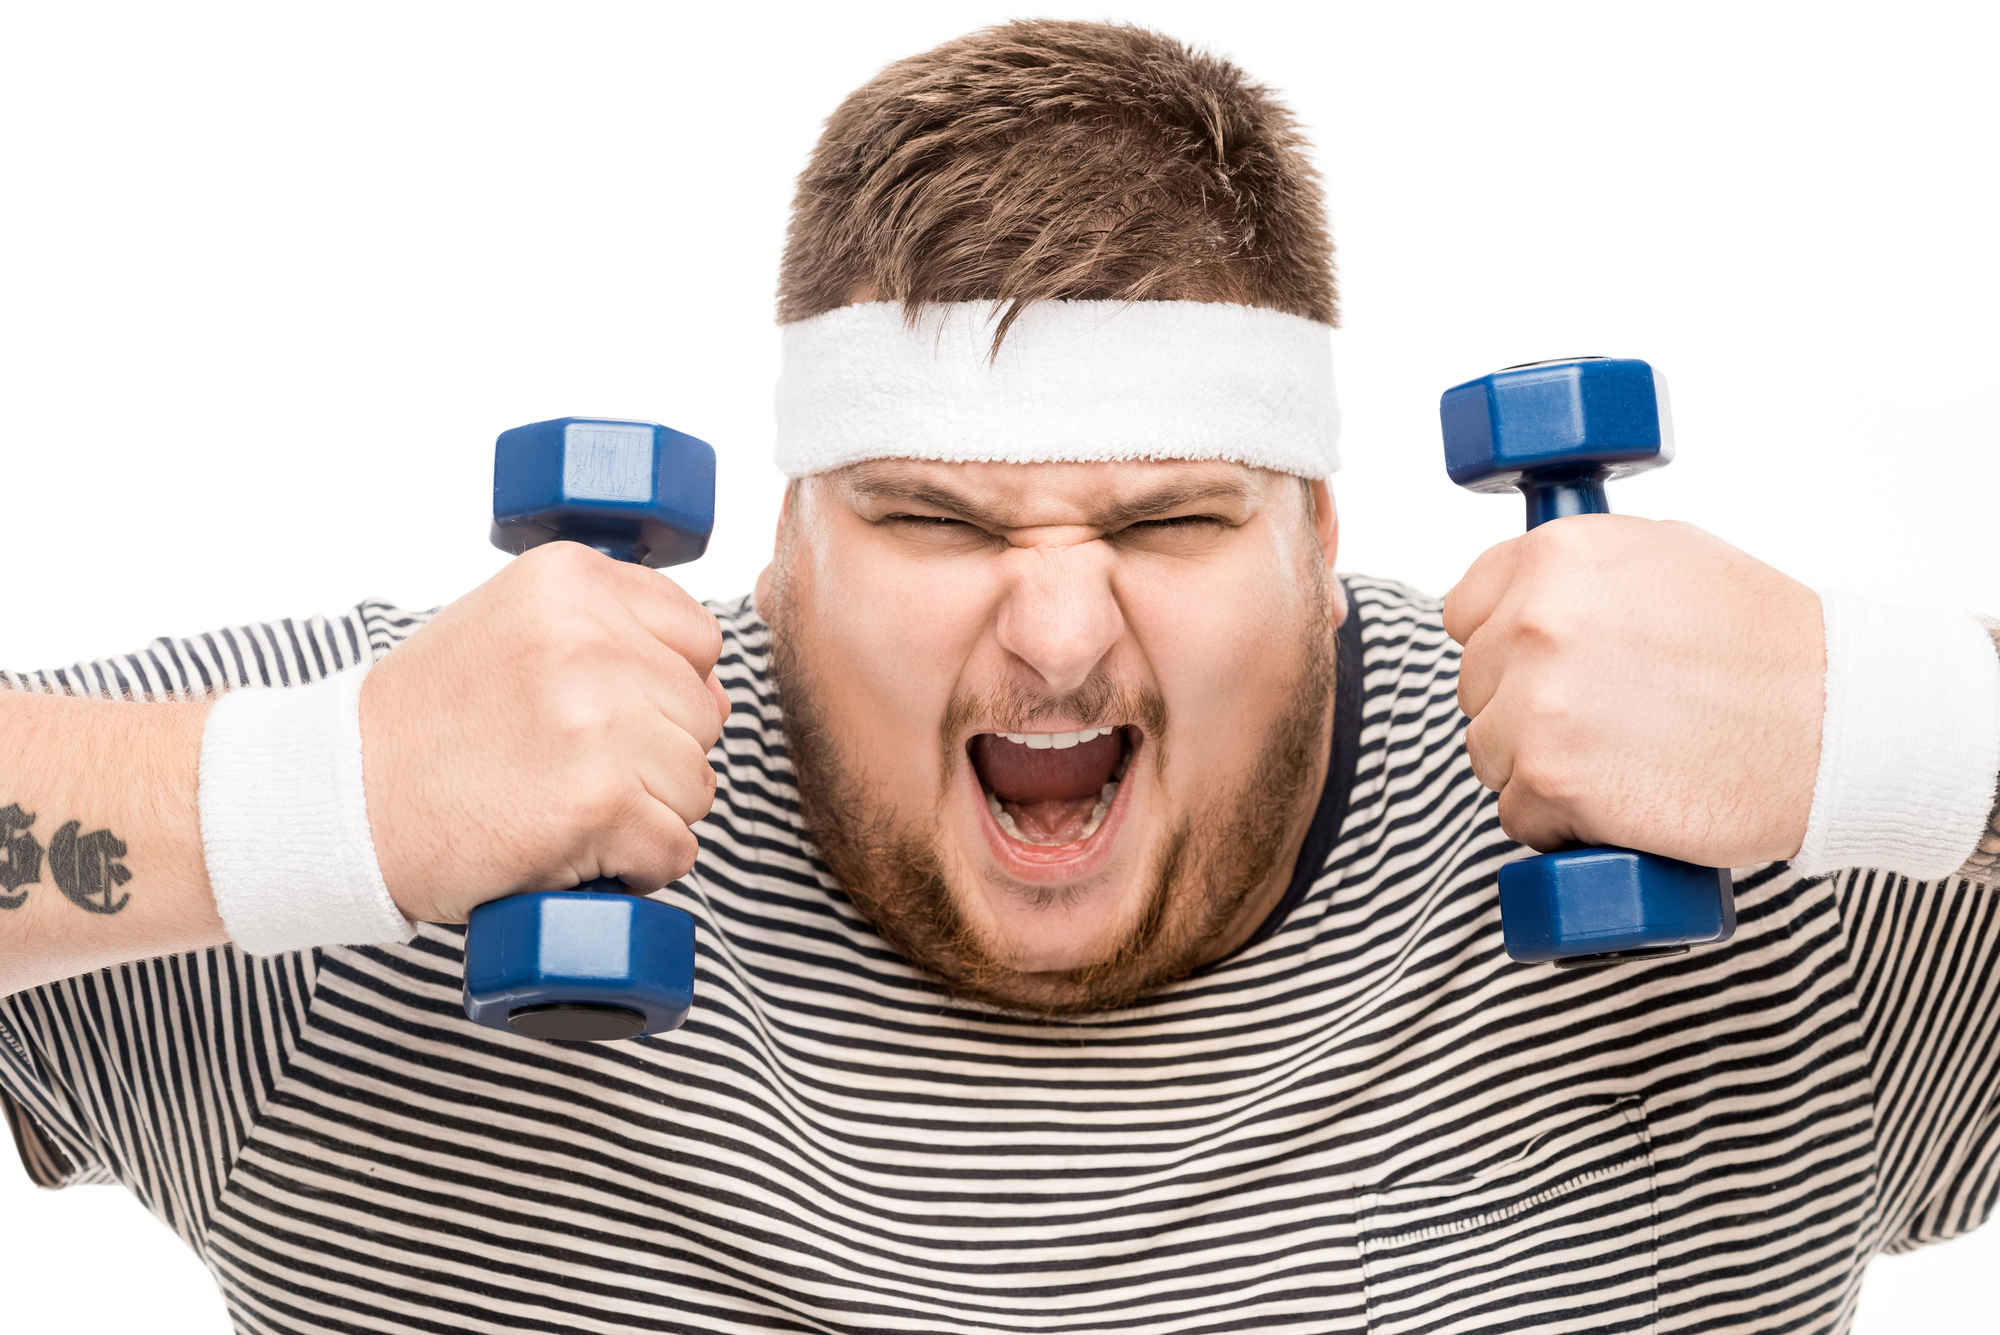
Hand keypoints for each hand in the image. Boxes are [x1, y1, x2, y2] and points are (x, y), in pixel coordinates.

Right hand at [359, 541, 730, 922]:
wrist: (341, 800)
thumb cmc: (429, 724)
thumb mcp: (511, 626)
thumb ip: (607, 631)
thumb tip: (713, 690)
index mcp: (573, 581)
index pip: (697, 640)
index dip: (663, 692)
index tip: (606, 717)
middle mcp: (589, 640)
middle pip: (702, 716)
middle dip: (657, 758)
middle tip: (571, 772)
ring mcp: (596, 722)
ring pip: (697, 784)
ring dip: (649, 814)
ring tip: (568, 809)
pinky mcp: (597, 802)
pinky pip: (676, 846)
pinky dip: (639, 866)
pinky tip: (580, 853)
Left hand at [1443, 515, 1821, 867]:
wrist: (1843, 725)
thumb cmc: (1768, 646)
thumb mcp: (1668, 558)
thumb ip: (1581, 572)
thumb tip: (1519, 595)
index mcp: (1557, 555)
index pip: (1467, 610)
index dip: (1504, 646)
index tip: (1543, 668)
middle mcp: (1535, 620)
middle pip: (1477, 686)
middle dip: (1525, 708)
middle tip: (1609, 719)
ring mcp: (1538, 702)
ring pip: (1489, 752)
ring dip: (1539, 768)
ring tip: (1624, 758)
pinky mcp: (1552, 778)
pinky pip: (1518, 814)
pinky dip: (1560, 823)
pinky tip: (1622, 801)